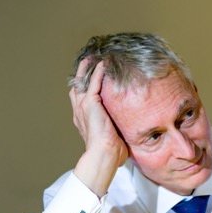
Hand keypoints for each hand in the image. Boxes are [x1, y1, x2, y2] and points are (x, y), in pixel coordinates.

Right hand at [69, 59, 127, 195]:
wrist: (104, 154)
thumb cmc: (111, 153)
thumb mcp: (114, 138)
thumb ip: (119, 132)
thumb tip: (133, 136)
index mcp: (83, 119)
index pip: (80, 99)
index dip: (83, 88)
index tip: (88, 79)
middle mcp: (80, 111)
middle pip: (78, 86)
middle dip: (82, 73)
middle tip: (87, 61)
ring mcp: (83, 106)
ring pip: (83, 81)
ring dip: (88, 69)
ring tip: (93, 57)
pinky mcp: (90, 103)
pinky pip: (93, 83)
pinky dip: (97, 72)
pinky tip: (103, 64)